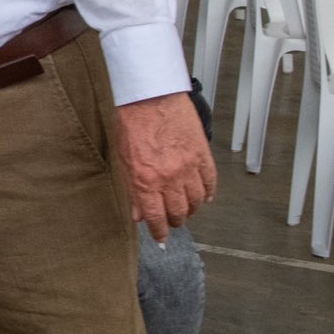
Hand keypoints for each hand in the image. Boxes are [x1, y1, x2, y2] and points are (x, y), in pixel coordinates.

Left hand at [114, 91, 216, 238]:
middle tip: (172, 222)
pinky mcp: (203, 155)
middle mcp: (169, 177)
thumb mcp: (122, 158)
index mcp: (145, 180)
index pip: (156, 217)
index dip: (159, 231)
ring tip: (186, 210)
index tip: (160, 237)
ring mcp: (189, 167)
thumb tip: (137, 212)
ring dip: (191, 210)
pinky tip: (204, 198)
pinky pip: (210, 183)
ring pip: (197, 201)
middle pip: (179, 212)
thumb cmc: (132, 122)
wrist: (150, 96)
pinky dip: (208, 194)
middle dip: (175, 221)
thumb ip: (131, 188)